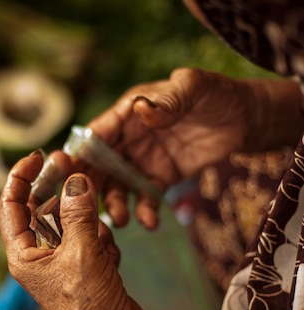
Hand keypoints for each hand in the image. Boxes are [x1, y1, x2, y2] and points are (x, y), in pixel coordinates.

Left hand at [0, 151, 154, 309]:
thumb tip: (75, 180)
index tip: (40, 157)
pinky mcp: (84, 266)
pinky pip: (92, 238)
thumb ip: (78, 213)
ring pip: (74, 222)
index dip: (21, 177)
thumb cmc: (88, 304)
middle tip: (80, 174)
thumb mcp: (82, 252)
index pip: (11, 205)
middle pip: (45, 210)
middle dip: (65, 196)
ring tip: (102, 249)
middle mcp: (38, 256)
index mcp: (23, 254)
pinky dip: (103, 243)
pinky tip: (110, 263)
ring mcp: (62, 261)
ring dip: (91, 226)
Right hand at [45, 69, 302, 228]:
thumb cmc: (215, 94)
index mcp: (128, 113)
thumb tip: (143, 111)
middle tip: (82, 208)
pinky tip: (150, 222)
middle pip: (99, 165)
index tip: (64, 173)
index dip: (78, 153)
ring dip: (115, 204)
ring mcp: (143, 161)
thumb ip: (169, 100)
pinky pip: (145, 198)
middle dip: (89, 187)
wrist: (244, 120)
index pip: (97, 133)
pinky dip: (144, 212)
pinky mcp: (160, 179)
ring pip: (118, 186)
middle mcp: (129, 139)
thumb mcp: (193, 87)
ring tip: (122, 220)